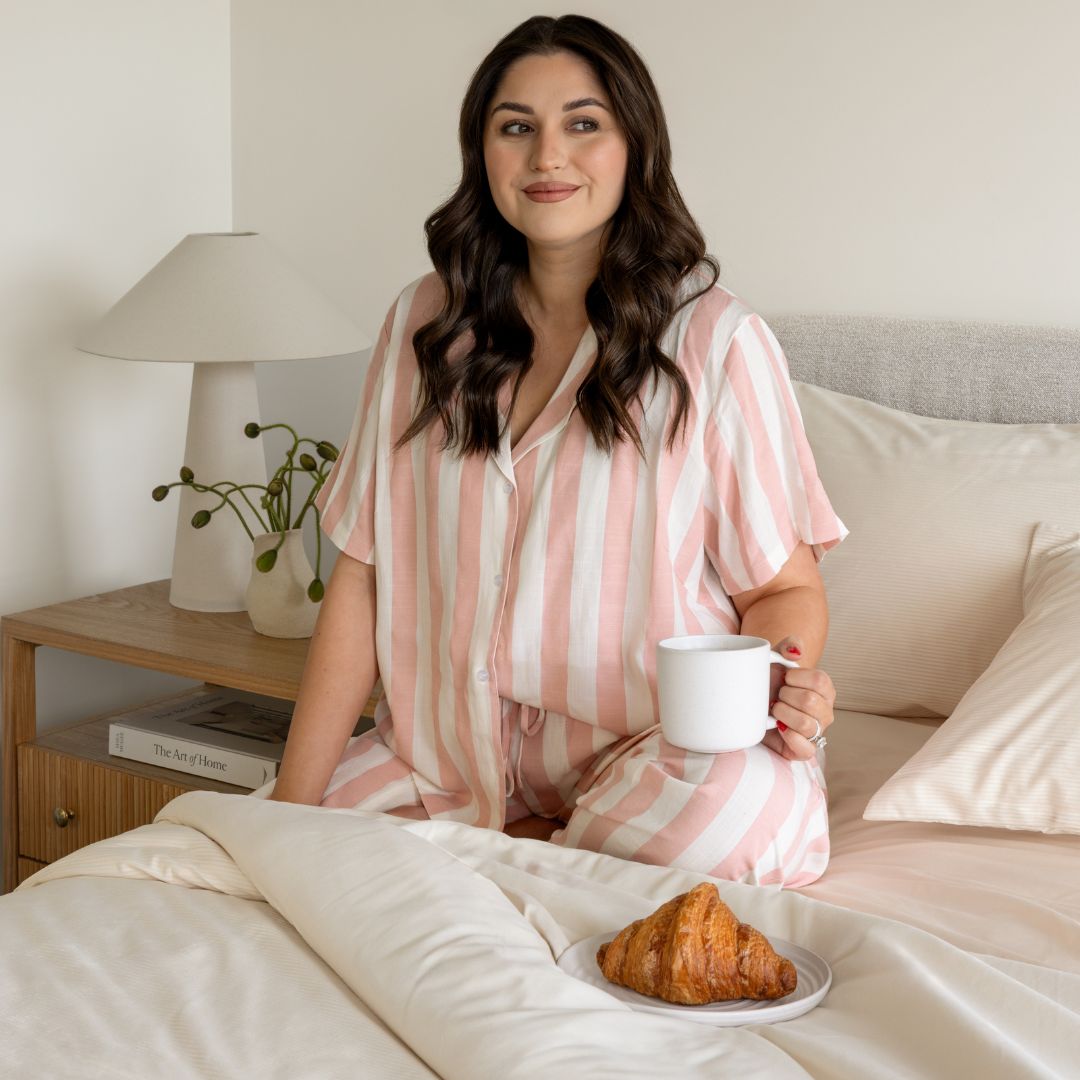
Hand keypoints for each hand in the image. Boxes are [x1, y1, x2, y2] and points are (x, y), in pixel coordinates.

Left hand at [762, 636, 834, 761]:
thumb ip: (789, 646)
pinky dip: (789, 736)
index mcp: (825, 689)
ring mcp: (817, 732)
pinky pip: (806, 749)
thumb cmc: (769, 682)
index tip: (784, 678)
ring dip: (783, 714)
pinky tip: (778, 726)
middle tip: (776, 695)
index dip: (796, 677)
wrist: (752, 706)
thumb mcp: (776, 659)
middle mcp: (825, 711)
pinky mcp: (804, 750)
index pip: (820, 680)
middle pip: (810, 701)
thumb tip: (796, 651)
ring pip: (806, 724)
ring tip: (774, 709)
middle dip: (785, 695)